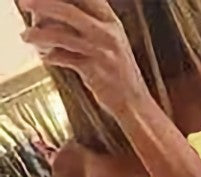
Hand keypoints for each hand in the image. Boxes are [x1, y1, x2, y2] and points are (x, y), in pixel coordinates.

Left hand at [21, 0, 149, 120]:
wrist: (135, 103)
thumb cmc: (117, 71)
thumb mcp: (108, 39)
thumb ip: (87, 23)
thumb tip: (54, 10)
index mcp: (111, 20)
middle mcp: (107, 33)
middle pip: (68, 10)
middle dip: (41, 3)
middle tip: (24, 2)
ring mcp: (101, 52)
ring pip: (62, 35)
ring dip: (39, 34)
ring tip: (26, 36)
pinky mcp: (94, 71)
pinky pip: (64, 59)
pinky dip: (50, 57)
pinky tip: (44, 57)